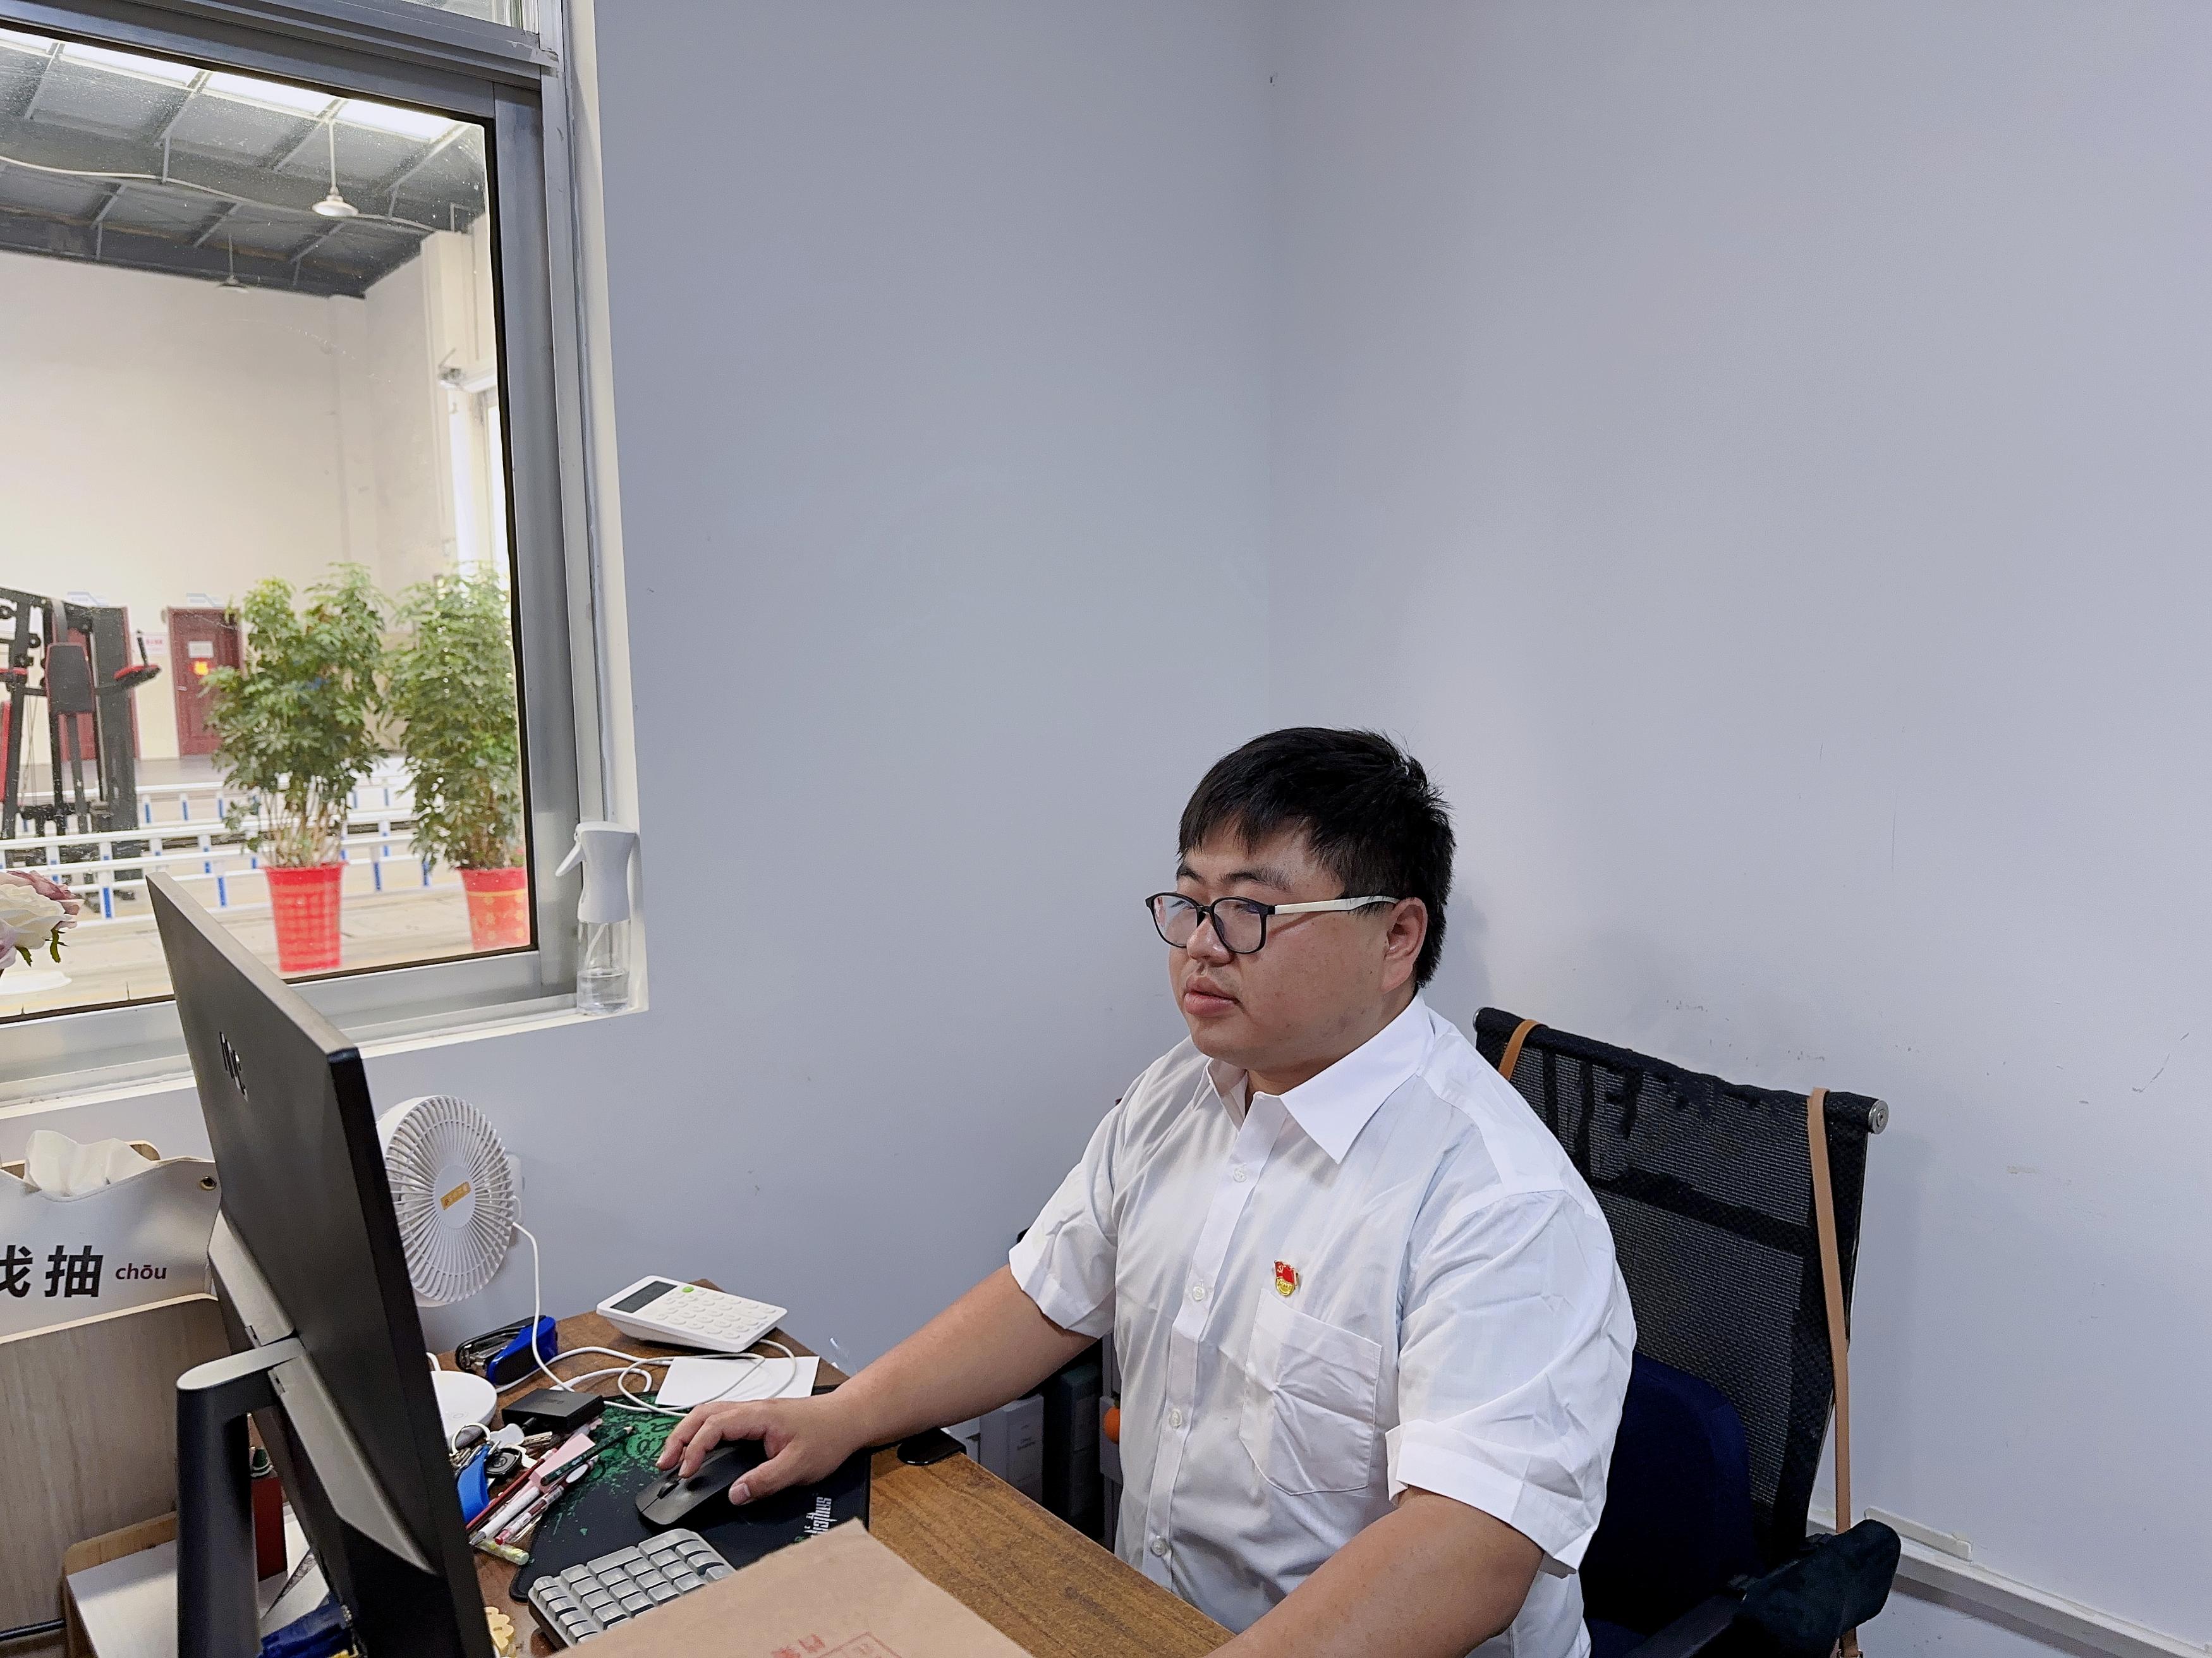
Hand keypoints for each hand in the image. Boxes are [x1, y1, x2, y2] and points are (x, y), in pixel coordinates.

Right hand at [655, 1393, 867, 1505]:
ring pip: (709, 1414)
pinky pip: (720, 1419)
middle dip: (678, 1437)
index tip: (686, 1472)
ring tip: (673, 1458)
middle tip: (664, 1464)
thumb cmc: (828, 1435)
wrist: (847, 1418)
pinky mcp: (756, 1419)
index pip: (714, 1426)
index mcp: (758, 1415)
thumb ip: (765, 1481)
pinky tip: (698, 1448)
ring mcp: (753, 1412)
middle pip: (702, 1414)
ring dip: (687, 1433)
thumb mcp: (799, 1466)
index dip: (694, 1449)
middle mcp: (752, 1409)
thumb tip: (735, 1495)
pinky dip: (701, 1432)